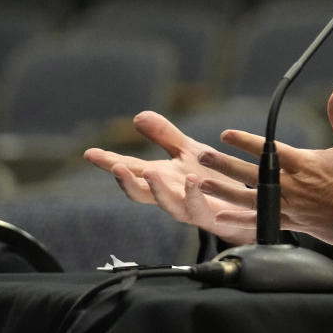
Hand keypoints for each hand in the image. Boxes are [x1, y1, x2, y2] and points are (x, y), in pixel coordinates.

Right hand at [83, 111, 255, 244]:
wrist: (242, 204)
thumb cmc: (211, 178)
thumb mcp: (187, 151)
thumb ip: (164, 136)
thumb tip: (137, 116)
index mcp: (162, 177)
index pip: (132, 169)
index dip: (109, 162)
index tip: (89, 153)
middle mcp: (170, 194)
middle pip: (141, 191)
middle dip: (126, 180)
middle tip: (114, 165)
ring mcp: (187, 207)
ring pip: (167, 203)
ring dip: (157, 189)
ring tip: (150, 171)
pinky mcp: (208, 216)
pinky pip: (198, 208)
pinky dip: (193, 195)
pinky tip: (192, 179)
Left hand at [198, 84, 332, 248]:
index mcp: (307, 164)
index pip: (270, 150)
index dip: (246, 141)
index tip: (227, 134)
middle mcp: (295, 186)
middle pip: (253, 174)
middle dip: (226, 165)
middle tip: (204, 158)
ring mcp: (293, 206)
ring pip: (252, 199)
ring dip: (225, 191)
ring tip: (203, 184)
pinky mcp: (296, 222)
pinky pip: (262, 221)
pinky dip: (241, 219)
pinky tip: (222, 217)